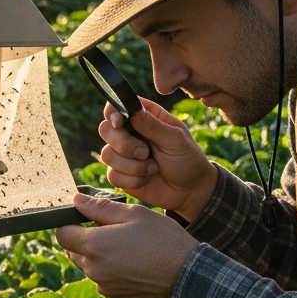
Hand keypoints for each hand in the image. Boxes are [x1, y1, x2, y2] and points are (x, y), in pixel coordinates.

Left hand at [55, 192, 199, 297]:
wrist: (188, 277)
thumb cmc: (163, 240)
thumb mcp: (134, 214)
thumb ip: (100, 207)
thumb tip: (76, 200)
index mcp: (94, 245)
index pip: (62, 234)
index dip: (71, 223)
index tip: (87, 218)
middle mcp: (93, 269)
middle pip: (73, 251)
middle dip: (84, 238)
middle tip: (112, 230)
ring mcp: (104, 286)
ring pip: (88, 266)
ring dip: (98, 255)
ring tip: (127, 247)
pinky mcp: (115, 297)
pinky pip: (103, 280)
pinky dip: (110, 270)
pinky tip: (133, 263)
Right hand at [100, 98, 217, 221]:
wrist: (190, 191)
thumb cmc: (187, 159)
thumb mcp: (175, 139)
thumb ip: (153, 125)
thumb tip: (132, 111)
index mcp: (144, 117)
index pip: (117, 106)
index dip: (112, 113)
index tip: (119, 123)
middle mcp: (130, 133)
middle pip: (105, 130)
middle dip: (124, 144)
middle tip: (145, 152)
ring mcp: (123, 154)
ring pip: (107, 155)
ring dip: (132, 166)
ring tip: (153, 168)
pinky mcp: (121, 174)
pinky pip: (112, 175)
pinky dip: (133, 180)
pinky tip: (147, 179)